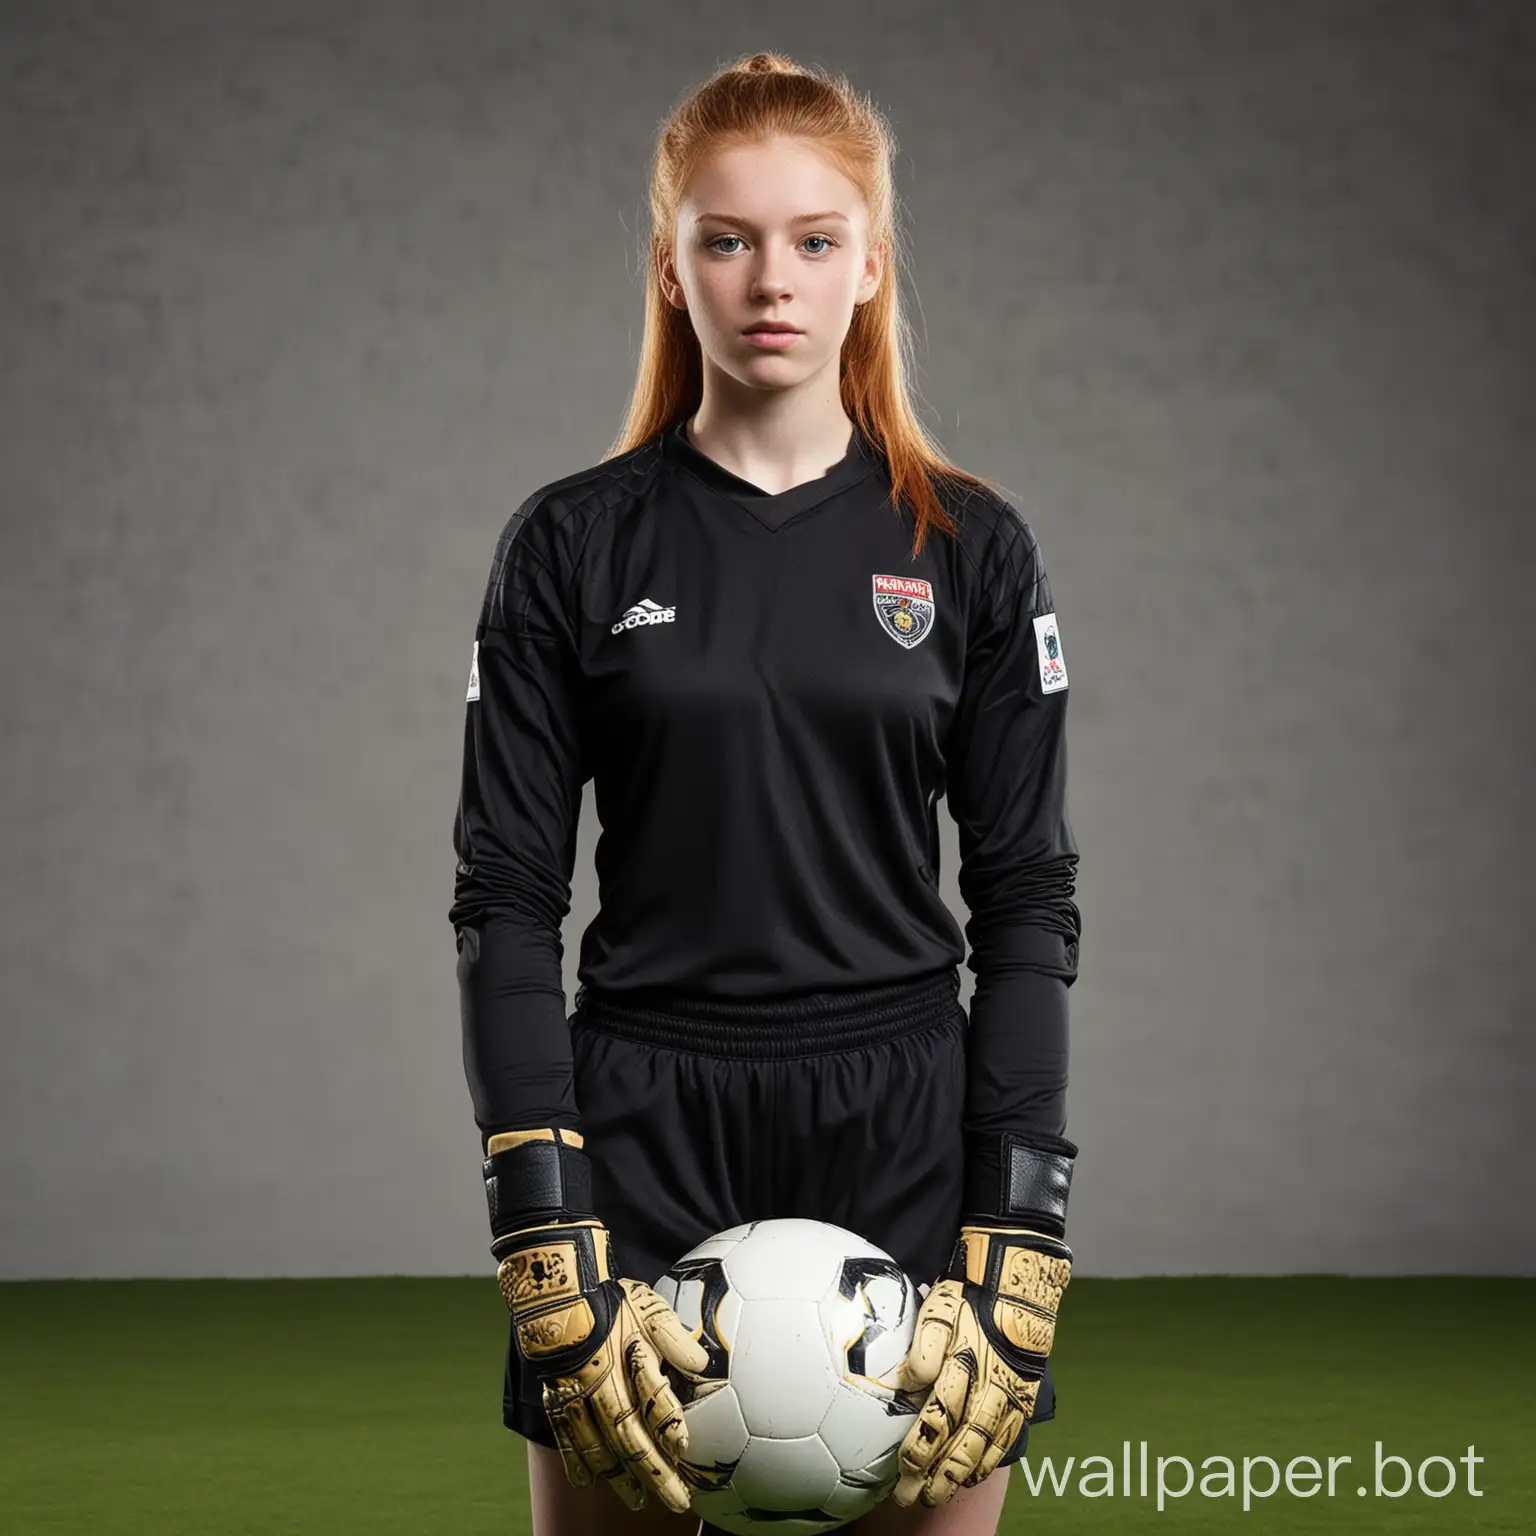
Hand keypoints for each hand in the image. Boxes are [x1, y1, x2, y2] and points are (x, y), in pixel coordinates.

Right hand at [500, 1216, 709, 1511]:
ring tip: (637, 1500)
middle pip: (629, 1436)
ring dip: (620, 1476)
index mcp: (628, 1360)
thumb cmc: (611, 1300)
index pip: (652, 1399)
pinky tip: (588, 1482)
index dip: (669, 1424)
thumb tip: (704, 1364)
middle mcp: (602, 1384)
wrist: (559, 1292)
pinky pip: (566, 1437)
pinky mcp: (556, 1398)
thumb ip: (674, 1338)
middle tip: (677, 1500)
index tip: (685, 1449)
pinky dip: (577, 1462)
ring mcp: (576, 1395)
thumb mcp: (649, 1308)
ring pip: (598, 1445)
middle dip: (654, 1471)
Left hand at [892, 1224, 1071, 1506]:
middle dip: (936, 1474)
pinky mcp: (1024, 1395)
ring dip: (960, 1474)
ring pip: (984, 1445)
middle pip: (960, 1440)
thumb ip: (922, 1347)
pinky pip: (1008, 1436)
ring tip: (939, 1496)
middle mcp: (988, 1385)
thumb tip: (904, 1381)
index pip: (938, 1417)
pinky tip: (974, 1475)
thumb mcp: (938, 1309)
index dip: (921, 1448)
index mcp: (962, 1363)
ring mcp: (1009, 1394)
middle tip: (914, 1499)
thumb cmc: (970, 1295)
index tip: (902, 1471)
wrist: (1018, 1284)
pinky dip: (991, 1459)